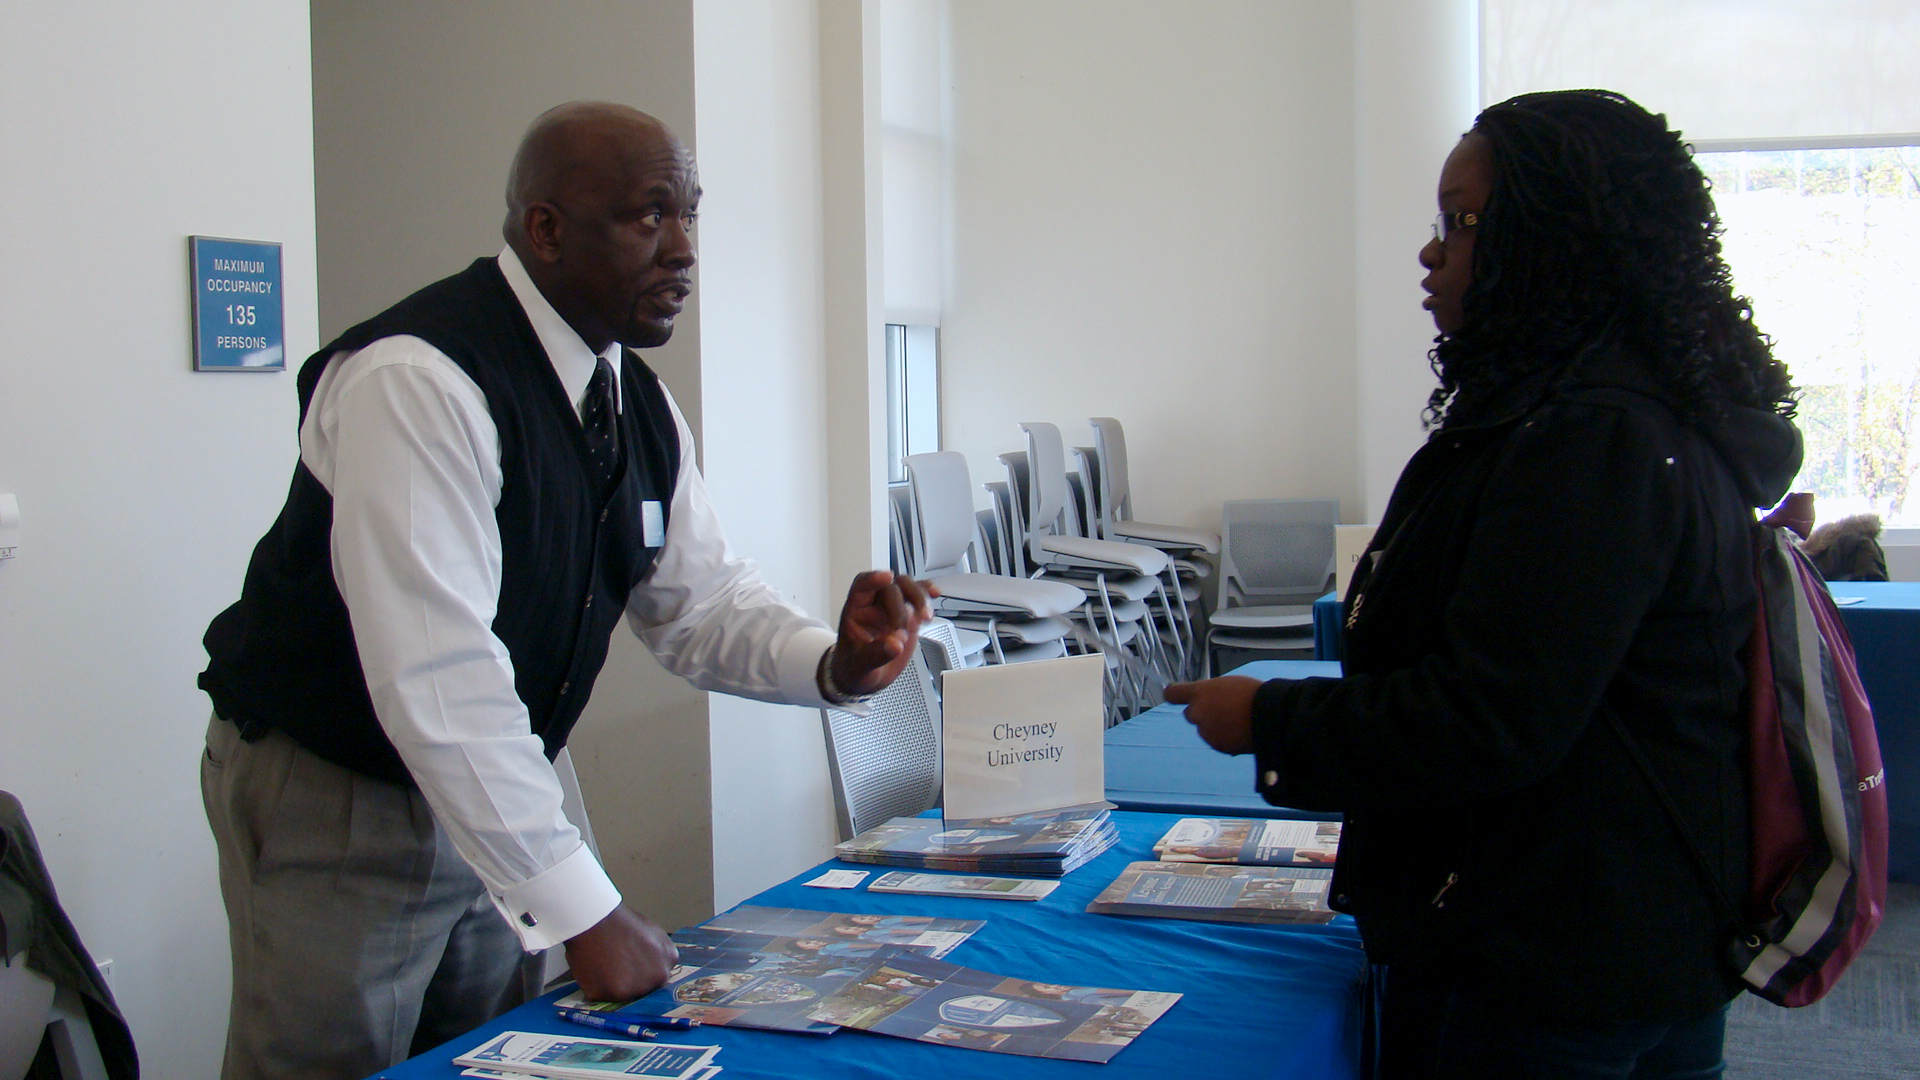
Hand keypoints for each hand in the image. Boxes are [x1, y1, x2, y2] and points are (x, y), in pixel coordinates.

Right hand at [563, 904, 678, 1002]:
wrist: (596, 919)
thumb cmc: (620, 921)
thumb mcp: (652, 932)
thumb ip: (658, 953)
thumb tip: (654, 965)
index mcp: (669, 959)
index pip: (658, 975)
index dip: (642, 971)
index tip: (631, 964)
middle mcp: (657, 977)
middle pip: (644, 989)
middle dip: (630, 980)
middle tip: (614, 964)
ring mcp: (635, 987)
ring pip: (623, 995)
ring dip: (612, 985)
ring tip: (603, 964)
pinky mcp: (611, 994)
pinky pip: (602, 996)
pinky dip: (595, 986)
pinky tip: (593, 968)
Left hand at [829, 570, 937, 695]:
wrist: (866, 677)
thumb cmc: (855, 668)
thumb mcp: (858, 666)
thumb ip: (875, 655)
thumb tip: (895, 645)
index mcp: (855, 611)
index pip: (862, 585)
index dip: (874, 579)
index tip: (887, 578)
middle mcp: (874, 605)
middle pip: (891, 588)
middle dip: (900, 609)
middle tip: (901, 634)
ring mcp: (893, 609)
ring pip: (907, 587)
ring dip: (919, 598)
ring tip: (925, 617)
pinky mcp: (908, 616)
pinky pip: (918, 597)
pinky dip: (927, 594)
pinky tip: (935, 594)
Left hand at [1163, 676, 1261, 755]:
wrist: (1269, 716)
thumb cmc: (1252, 694)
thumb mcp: (1227, 684)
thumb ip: (1210, 693)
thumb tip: (1207, 701)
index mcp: (1199, 693)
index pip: (1173, 694)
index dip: (1174, 694)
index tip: (1173, 694)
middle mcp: (1198, 713)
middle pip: (1190, 714)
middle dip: (1202, 713)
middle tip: (1222, 708)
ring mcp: (1207, 732)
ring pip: (1205, 728)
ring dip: (1214, 726)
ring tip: (1236, 720)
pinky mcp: (1218, 746)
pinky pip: (1217, 740)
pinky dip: (1225, 738)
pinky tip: (1240, 731)